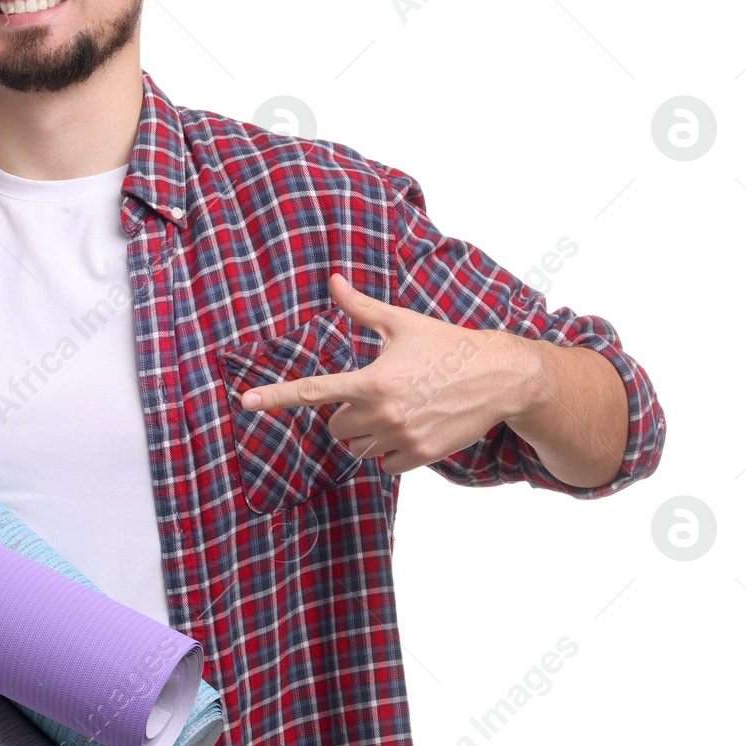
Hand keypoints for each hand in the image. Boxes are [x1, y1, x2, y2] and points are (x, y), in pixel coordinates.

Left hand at [238, 272, 542, 474]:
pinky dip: (387, 452)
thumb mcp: (402, 323)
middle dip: (345, 414)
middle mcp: (383, 413)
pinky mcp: (420, 456)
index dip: (276, 396)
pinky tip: (409, 428)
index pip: (313, 391)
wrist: (499, 377)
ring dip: (364, 435)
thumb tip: (333, 281)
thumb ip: (360, 307)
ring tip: (396, 410)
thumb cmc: (446, 345)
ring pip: (356, 449)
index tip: (245, 403)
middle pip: (334, 427)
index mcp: (372, 380)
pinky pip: (383, 465)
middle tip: (374, 395)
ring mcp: (402, 438)